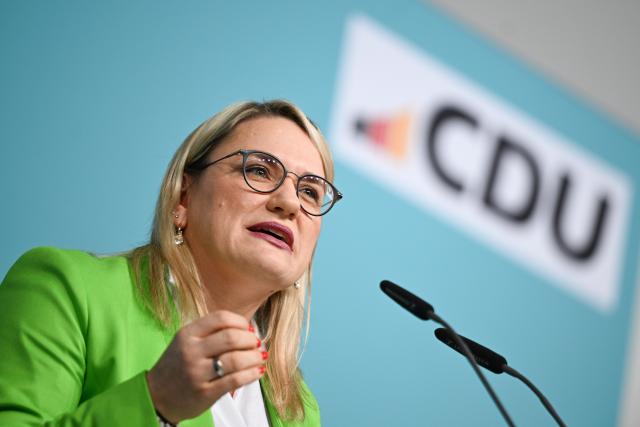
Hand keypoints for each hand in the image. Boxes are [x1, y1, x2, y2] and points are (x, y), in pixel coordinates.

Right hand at [146, 310, 266, 422]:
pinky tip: (257, 371)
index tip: (248, 329)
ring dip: (254, 357)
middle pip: (231, 338)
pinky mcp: (204, 392)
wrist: (156, 396)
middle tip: (257, 343)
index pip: (221, 318)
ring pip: (236, 360)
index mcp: (187, 334)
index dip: (240, 322)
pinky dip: (251, 374)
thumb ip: (211, 333)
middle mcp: (191, 351)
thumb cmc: (177, 365)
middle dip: (250, 340)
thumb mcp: (186, 341)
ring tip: (260, 357)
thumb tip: (247, 330)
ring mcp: (197, 373)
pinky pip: (235, 380)